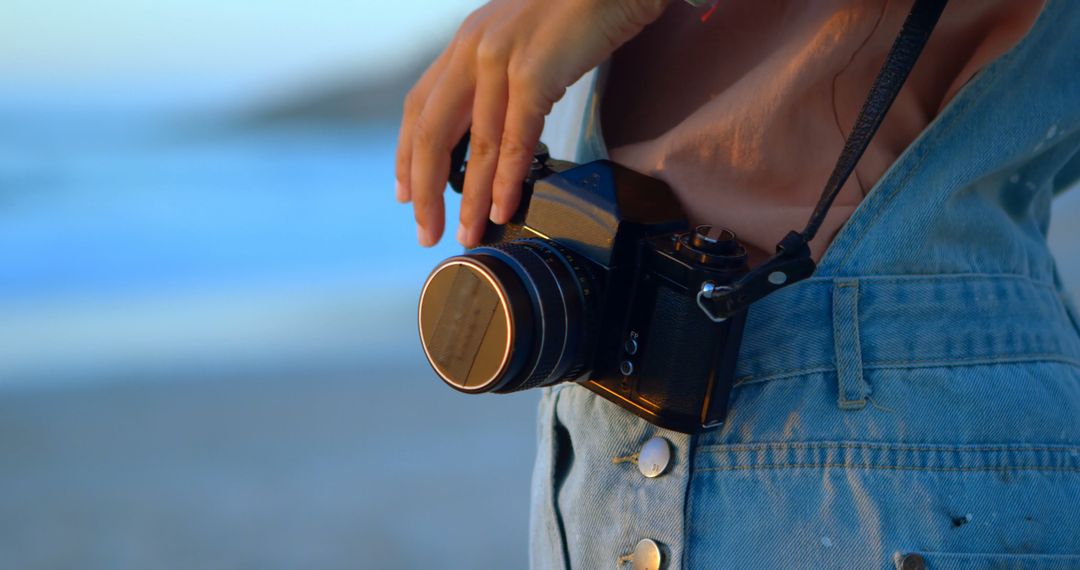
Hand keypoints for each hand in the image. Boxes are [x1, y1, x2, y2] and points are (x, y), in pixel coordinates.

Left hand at [396, 0, 670, 246]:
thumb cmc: (582, 7)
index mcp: (467, 41)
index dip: (406, 155)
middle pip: (431, 132)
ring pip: (475, 144)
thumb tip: (495, 123)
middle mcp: (473, 49)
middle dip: (425, 190)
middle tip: (426, 231)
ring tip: (467, 232)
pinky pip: (515, 137)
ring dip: (469, 197)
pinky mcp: (534, 71)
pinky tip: (502, 206)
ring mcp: (500, 59)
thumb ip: (501, 72)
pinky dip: (506, 178)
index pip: (419, 106)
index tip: (406, 195)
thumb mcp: (524, 36)